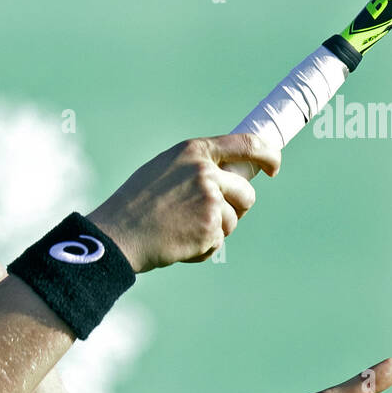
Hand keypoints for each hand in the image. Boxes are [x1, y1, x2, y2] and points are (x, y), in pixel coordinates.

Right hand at [86, 133, 280, 273]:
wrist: (118, 234)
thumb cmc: (135, 205)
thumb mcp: (162, 171)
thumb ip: (194, 169)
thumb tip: (227, 177)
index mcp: (193, 151)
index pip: (247, 144)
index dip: (268, 155)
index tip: (273, 166)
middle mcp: (205, 171)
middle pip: (246, 193)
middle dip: (236, 209)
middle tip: (210, 220)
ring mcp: (210, 199)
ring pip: (233, 220)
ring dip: (214, 231)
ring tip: (181, 231)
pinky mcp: (210, 227)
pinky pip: (219, 241)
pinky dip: (202, 248)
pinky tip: (178, 244)